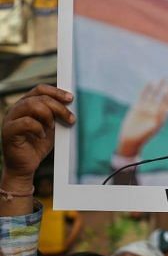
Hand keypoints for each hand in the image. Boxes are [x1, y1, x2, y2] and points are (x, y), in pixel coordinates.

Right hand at [1, 85, 74, 214]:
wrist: (26, 166)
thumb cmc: (38, 145)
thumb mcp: (52, 127)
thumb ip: (57, 116)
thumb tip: (71, 105)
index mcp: (26, 104)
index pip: (40, 89)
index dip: (56, 92)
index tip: (71, 99)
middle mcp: (17, 108)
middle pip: (39, 97)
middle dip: (58, 106)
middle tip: (70, 118)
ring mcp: (11, 118)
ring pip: (31, 105)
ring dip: (48, 115)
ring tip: (52, 127)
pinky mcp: (8, 131)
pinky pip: (25, 122)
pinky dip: (38, 128)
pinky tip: (42, 136)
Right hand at [116, 80, 167, 156]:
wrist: (131, 139)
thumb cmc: (143, 136)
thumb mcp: (153, 126)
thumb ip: (158, 117)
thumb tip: (164, 111)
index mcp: (162, 116)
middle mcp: (156, 110)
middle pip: (165, 96)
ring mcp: (147, 108)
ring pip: (155, 94)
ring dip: (160, 86)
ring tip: (165, 77)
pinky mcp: (138, 107)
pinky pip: (143, 95)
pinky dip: (147, 89)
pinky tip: (151, 82)